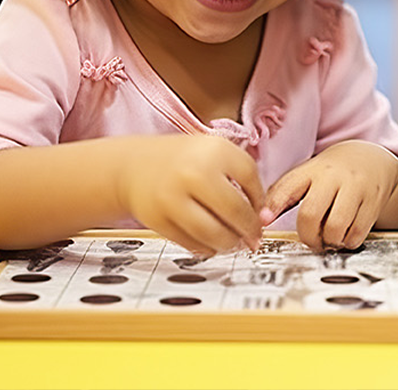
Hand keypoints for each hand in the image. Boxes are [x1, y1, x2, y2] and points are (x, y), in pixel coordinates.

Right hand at [114, 134, 263, 255]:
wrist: (134, 166)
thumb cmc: (182, 160)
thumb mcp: (214, 153)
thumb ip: (241, 178)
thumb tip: (263, 217)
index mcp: (214, 150)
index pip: (251, 178)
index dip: (260, 200)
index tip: (261, 213)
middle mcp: (194, 172)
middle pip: (235, 210)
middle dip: (249, 229)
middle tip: (254, 238)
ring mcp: (174, 197)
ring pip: (214, 233)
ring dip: (229, 243)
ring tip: (233, 242)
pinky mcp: (158, 220)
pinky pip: (192, 244)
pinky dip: (207, 248)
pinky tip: (211, 242)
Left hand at [259, 141, 397, 250]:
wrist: (372, 160)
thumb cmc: (332, 173)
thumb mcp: (307, 175)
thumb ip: (284, 194)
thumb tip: (261, 220)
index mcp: (312, 170)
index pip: (287, 187)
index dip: (273, 206)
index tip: (264, 222)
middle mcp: (333, 177)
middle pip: (310, 214)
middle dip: (307, 236)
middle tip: (311, 238)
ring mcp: (355, 188)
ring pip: (335, 228)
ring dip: (329, 241)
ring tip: (330, 236)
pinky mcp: (373, 202)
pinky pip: (357, 234)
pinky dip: (348, 242)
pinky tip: (346, 233)